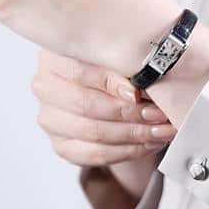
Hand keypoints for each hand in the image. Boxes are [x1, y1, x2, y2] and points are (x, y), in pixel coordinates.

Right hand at [32, 49, 176, 165]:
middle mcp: (45, 87)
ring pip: (93, 133)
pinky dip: (128, 150)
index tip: (139, 93)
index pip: (79, 71)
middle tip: (160, 114)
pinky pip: (95, 154)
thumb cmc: (115, 63)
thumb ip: (126, 64)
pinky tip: (150, 143)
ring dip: (134, 134)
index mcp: (54, 56)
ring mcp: (50, 118)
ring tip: (162, 130)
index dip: (111, 83)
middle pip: (87, 106)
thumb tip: (139, 87)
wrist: (108, 85)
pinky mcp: (61, 145)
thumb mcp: (120, 53)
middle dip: (129, 113)